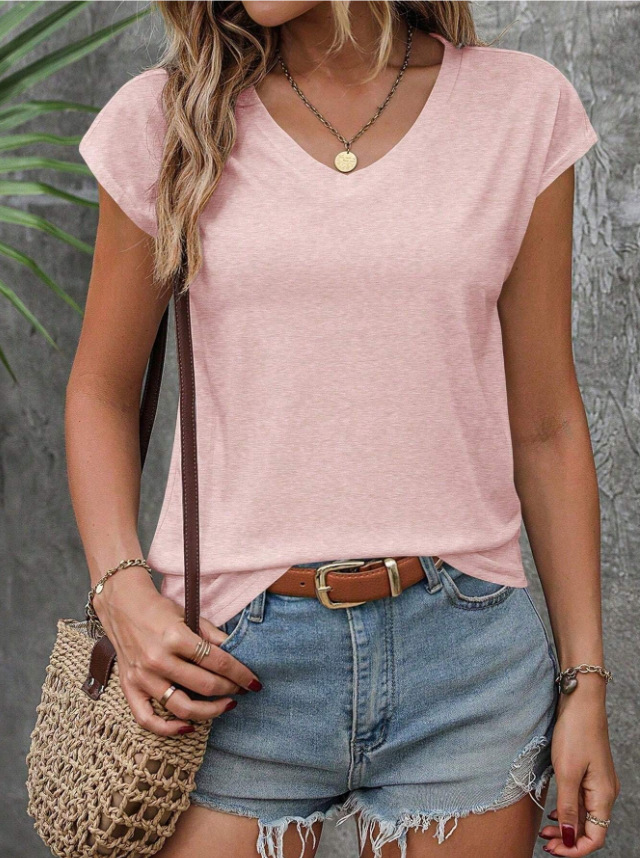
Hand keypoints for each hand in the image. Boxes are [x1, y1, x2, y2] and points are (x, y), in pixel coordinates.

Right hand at [93, 570, 262, 736]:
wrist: (122, 605)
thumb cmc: (158, 609)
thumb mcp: (189, 615)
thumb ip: (213, 636)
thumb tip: (238, 654)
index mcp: (175, 637)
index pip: (217, 661)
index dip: (240, 673)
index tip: (254, 682)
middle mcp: (157, 659)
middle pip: (203, 686)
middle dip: (229, 690)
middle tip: (242, 690)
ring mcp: (142, 676)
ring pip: (181, 707)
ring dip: (209, 711)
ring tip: (225, 705)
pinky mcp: (129, 687)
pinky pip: (147, 719)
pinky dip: (168, 728)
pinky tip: (189, 726)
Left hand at [539, 682, 619, 854]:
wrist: (580, 701)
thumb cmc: (575, 732)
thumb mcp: (566, 772)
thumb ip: (568, 807)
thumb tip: (568, 837)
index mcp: (603, 795)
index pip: (595, 837)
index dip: (574, 849)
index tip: (552, 850)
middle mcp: (605, 791)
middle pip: (590, 828)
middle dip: (567, 840)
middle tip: (544, 842)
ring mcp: (597, 781)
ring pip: (585, 815)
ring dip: (566, 826)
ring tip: (545, 831)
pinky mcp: (588, 771)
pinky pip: (581, 800)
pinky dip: (568, 810)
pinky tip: (554, 811)